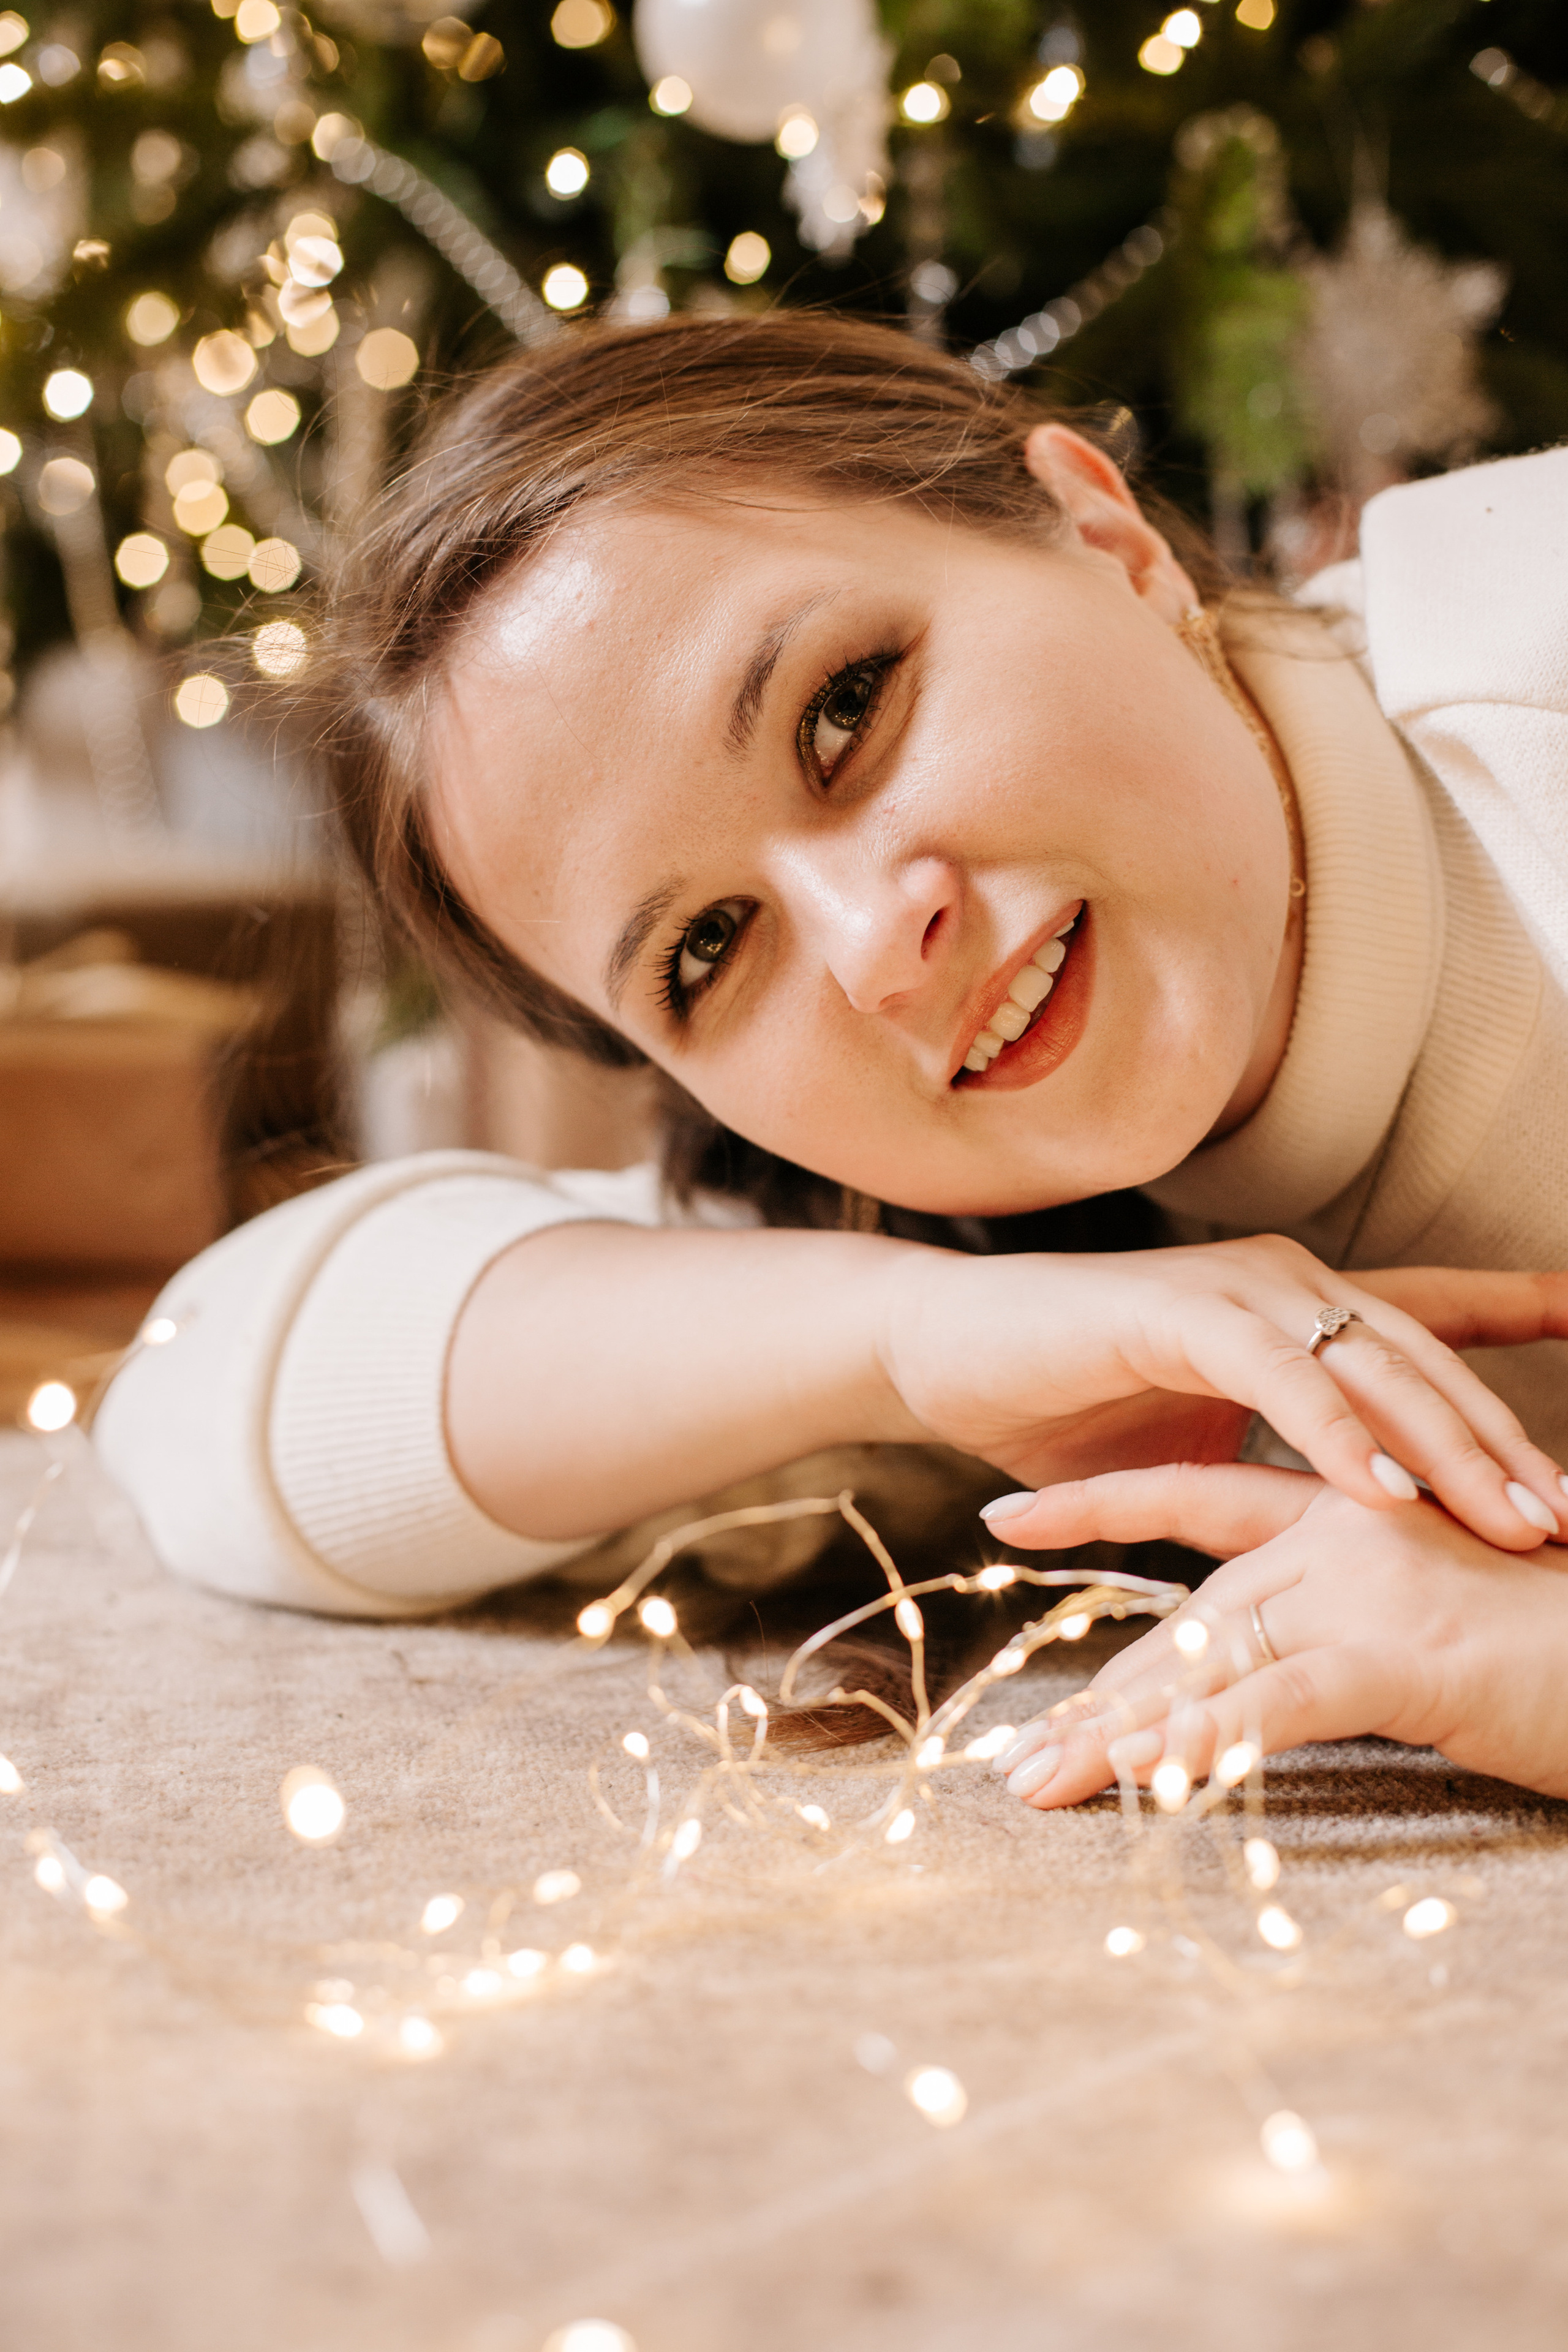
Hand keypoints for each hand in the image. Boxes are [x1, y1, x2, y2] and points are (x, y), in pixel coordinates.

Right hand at [881, 1240, 1567, 1552]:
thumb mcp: (1196, 1455)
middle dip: (1507, 1441)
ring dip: (1446, 1447)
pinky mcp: (1179, 1312)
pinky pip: (1281, 1377)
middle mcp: (1285, 1287)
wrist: (941, 1355)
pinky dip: (1337, 1433)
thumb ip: (1271, 1479)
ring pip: (1372, 1367)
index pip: (1433, 1317)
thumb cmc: (1062, 1409)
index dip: (1519, 1314)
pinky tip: (1386, 1491)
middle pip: (1426, 1362)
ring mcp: (1236, 1291)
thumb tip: (1337, 1547)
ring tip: (1513, 1519)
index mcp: (1295, 1313)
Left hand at [989, 1464, 1567, 1808]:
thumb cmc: (1562, 1653)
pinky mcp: (1400, 1653)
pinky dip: (1197, 1743)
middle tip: (1013, 1759)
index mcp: (1349, 1511)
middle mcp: (1345, 1532)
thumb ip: (1348, 1627)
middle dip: (1097, 1696)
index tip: (1009, 1514)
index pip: (1195, 1498)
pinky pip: (1272, 1703)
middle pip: (1189, 1618)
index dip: (1101, 1506)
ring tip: (1033, 1785)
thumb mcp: (1437, 1625)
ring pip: (1210, 1662)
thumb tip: (1263, 1670)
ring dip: (1116, 1737)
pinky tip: (1128, 1777)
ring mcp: (1370, 1587)